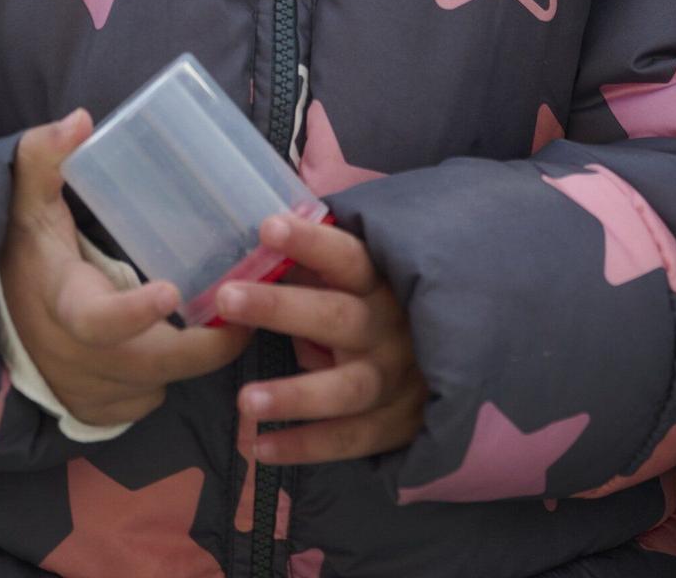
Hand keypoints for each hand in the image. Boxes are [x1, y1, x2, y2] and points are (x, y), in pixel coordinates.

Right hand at [0, 110, 250, 429]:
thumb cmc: (20, 254)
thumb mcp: (24, 204)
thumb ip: (42, 158)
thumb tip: (79, 119)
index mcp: (64, 302)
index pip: (99, 320)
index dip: (134, 312)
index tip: (173, 290)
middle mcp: (76, 358)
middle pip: (153, 363)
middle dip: (207, 344)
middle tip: (249, 308)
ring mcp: (85, 392)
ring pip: (158, 384)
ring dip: (190, 359)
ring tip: (225, 319)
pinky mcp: (93, 414)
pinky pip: (146, 402)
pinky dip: (165, 379)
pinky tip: (178, 344)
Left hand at [218, 215, 428, 464]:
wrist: (449, 364)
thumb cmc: (383, 310)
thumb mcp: (362, 282)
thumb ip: (316, 272)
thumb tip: (256, 256)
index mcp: (384, 284)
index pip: (347, 258)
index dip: (311, 242)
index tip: (267, 227)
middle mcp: (392, 330)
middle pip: (338, 318)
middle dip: (281, 308)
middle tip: (226, 298)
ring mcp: (397, 382)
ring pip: (347, 389)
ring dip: (295, 395)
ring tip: (244, 400)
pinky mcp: (397, 425)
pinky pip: (349, 440)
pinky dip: (306, 447)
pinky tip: (259, 447)